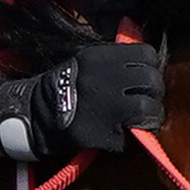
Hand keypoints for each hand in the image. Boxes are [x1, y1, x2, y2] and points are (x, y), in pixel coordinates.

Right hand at [0, 41, 165, 162]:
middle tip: (146, 100)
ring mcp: (108, 108)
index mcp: (102, 58)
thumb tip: (147, 59)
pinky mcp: (107, 134)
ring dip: (150, 115)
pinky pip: (135, 133)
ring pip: (149, 109)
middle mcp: (107, 80)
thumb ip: (114, 59)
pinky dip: (133, 135)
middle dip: (154, 92)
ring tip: (142, 119)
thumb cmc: (64, 87)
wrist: (36, 117)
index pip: (146, 54)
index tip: (142, 77)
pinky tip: (124, 133)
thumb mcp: (85, 62)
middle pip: (152, 81)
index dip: (149, 66)